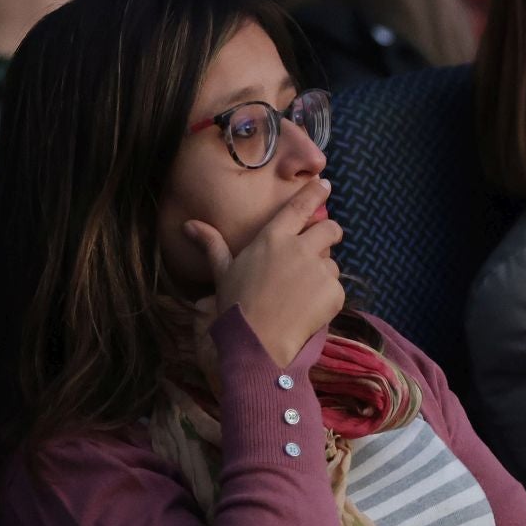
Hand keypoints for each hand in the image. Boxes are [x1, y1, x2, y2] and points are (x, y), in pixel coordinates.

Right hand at [184, 179, 343, 366]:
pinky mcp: (334, 292)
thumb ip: (212, 244)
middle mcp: (300, 248)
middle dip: (329, 234)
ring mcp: (319, 270)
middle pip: (330, 229)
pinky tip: (306, 310)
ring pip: (332, 262)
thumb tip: (189, 224)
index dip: (315, 193)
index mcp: (273, 238)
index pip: (300, 206)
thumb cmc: (236, 305)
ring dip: (322, 273)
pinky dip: (326, 297)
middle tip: (318, 250)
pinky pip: (336, 288)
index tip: (325, 184)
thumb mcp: (223, 272)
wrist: (257, 341)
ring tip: (299, 294)